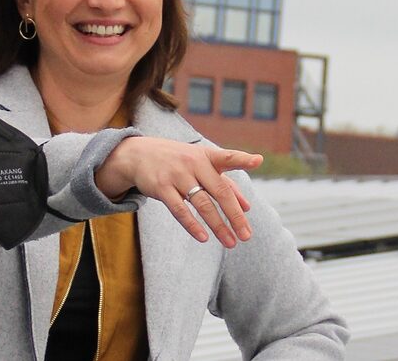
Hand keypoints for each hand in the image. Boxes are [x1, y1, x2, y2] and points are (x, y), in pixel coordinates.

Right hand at [94, 137, 263, 247]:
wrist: (139, 154)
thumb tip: (247, 207)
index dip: (243, 159)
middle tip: (246, 235)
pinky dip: (192, 225)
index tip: (258, 160)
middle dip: (234, 215)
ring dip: (218, 226)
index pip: (227, 157)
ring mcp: (177, 175)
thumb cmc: (179, 161)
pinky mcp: (161, 187)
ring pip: (202, 204)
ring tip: (230, 242)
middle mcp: (194, 164)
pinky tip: (204, 237)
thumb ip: (226, 183)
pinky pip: (179, 210)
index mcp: (207, 156)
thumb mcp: (202, 165)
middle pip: (220, 191)